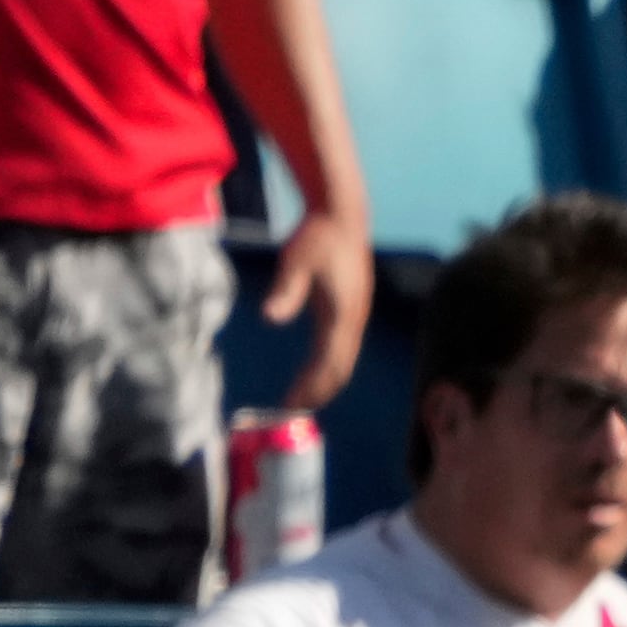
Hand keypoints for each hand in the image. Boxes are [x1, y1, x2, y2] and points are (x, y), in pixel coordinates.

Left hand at [263, 207, 374, 412]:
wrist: (342, 214)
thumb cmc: (317, 235)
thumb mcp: (295, 261)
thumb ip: (286, 290)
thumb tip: (271, 317)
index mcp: (343, 314)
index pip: (329, 363)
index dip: (311, 387)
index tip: (290, 404)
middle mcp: (354, 321)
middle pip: (340, 369)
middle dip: (318, 392)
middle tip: (293, 411)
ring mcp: (355, 316)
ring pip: (343, 361)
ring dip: (324, 381)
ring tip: (303, 397)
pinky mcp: (350, 310)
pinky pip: (340, 347)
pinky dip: (327, 365)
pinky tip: (312, 370)